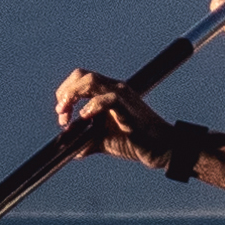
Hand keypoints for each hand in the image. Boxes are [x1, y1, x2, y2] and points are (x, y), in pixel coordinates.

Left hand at [53, 67, 172, 166]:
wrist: (162, 149)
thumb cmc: (136, 142)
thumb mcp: (104, 140)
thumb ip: (86, 141)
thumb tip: (70, 148)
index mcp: (109, 92)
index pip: (81, 79)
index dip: (66, 93)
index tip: (61, 115)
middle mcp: (115, 89)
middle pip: (81, 76)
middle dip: (65, 93)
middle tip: (61, 114)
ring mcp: (123, 97)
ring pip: (90, 81)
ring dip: (72, 96)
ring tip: (68, 117)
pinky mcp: (129, 109)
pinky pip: (108, 99)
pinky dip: (92, 107)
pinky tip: (85, 118)